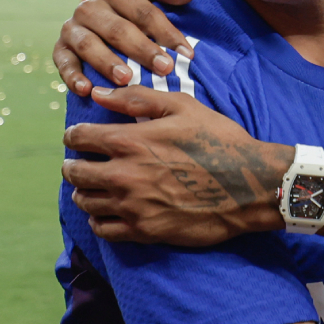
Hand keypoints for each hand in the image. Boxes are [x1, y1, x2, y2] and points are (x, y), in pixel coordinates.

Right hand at [54, 0, 197, 96]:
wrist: (105, 11)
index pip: (143, 12)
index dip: (166, 32)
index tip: (187, 54)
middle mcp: (89, 5)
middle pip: (117, 29)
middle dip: (142, 50)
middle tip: (164, 69)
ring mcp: (72, 27)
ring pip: (89, 45)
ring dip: (108, 63)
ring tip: (127, 79)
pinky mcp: (61, 47)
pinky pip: (63, 62)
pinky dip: (72, 76)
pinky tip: (86, 90)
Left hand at [62, 85, 279, 243]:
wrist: (250, 187)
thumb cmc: (218, 141)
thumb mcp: (182, 107)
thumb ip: (136, 98)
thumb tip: (100, 93)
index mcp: (130, 141)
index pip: (78, 138)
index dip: (73, 135)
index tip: (78, 137)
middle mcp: (124, 175)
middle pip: (75, 173)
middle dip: (73, 165)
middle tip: (80, 163)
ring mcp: (133, 206)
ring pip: (85, 202)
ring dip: (83, 192)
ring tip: (92, 187)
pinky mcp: (144, 231)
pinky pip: (103, 229)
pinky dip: (98, 219)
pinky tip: (107, 211)